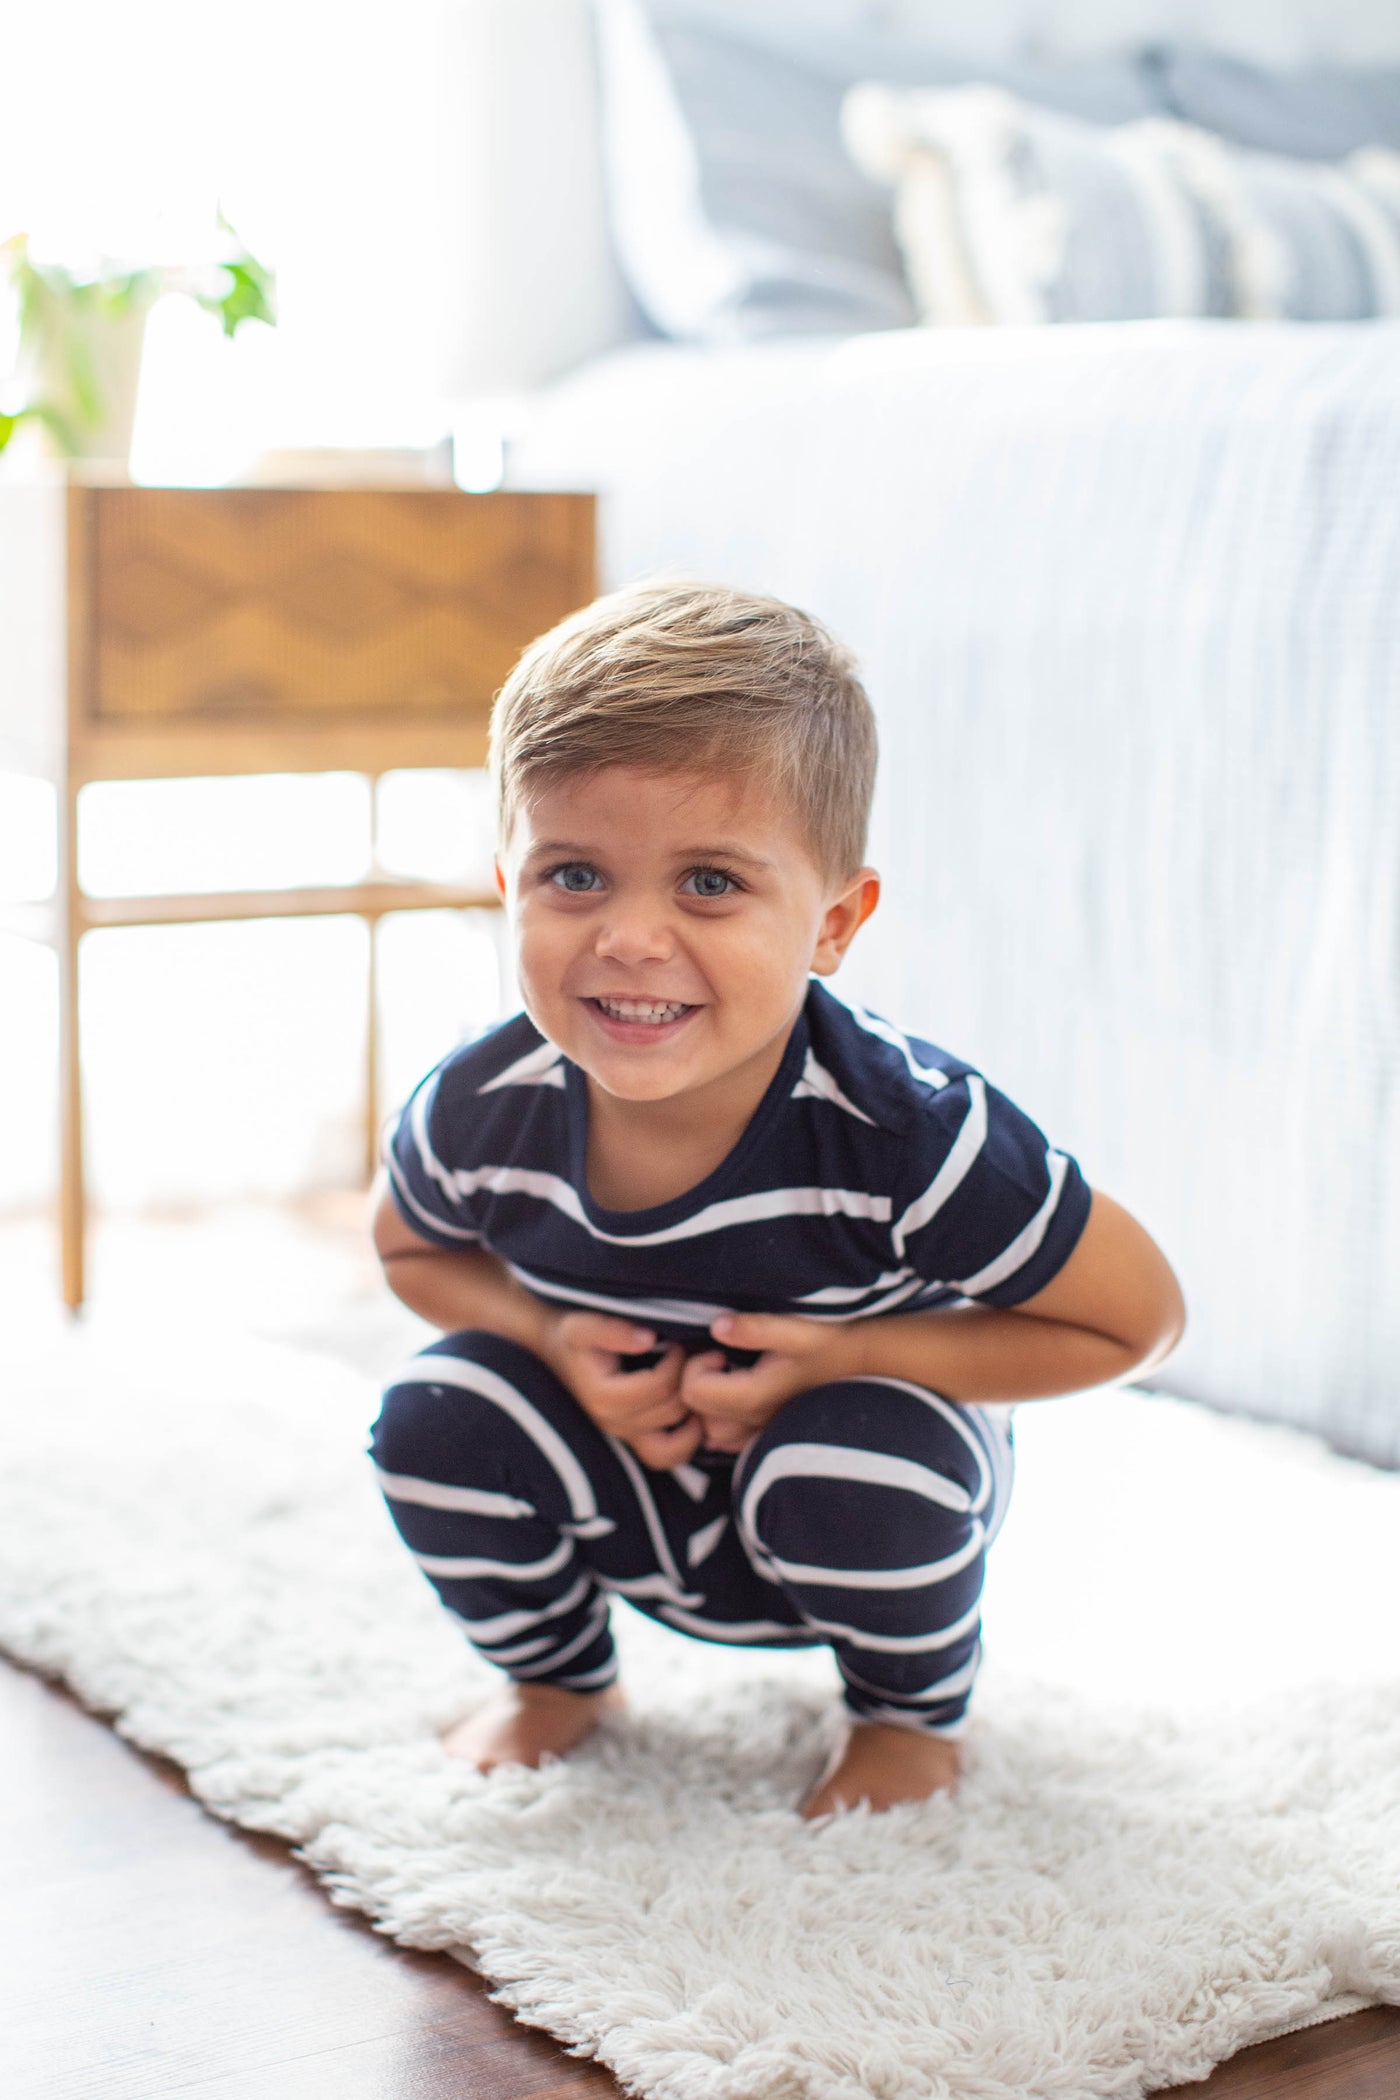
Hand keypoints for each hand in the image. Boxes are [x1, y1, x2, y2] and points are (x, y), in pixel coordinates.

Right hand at [538, 1310, 702, 1468]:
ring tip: (696, 1382)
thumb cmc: (571, 1332)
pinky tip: (695, 1409)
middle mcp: (613, 1423)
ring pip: (675, 1442)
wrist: (554, 1346)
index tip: (676, 1340)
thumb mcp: (583, 1324)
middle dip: (690, 1380)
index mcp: (603, 1396)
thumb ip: (612, 1330)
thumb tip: (649, 1338)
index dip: (677, 1360)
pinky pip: (668, 1455)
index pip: (660, 1386)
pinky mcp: (633, 1438)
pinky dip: (689, 1439)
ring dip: (694, 1412)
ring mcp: (624, 1435)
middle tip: (695, 1355)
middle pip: (672, 1410)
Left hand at [681, 1313, 859, 1453]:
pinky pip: (732, 1440)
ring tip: (730, 1375)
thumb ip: (754, 1328)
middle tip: (721, 1359)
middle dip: (699, 1383)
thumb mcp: (794, 1329)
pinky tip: (742, 1392)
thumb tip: (717, 1326)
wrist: (864, 1362)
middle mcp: (755, 1421)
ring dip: (711, 1404)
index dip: (695, 1365)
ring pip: (712, 1432)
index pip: (693, 1392)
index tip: (720, 1350)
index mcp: (754, 1396)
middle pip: (698, 1414)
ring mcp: (763, 1431)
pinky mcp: (771, 1432)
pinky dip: (726, 1419)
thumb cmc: (830, 1342)